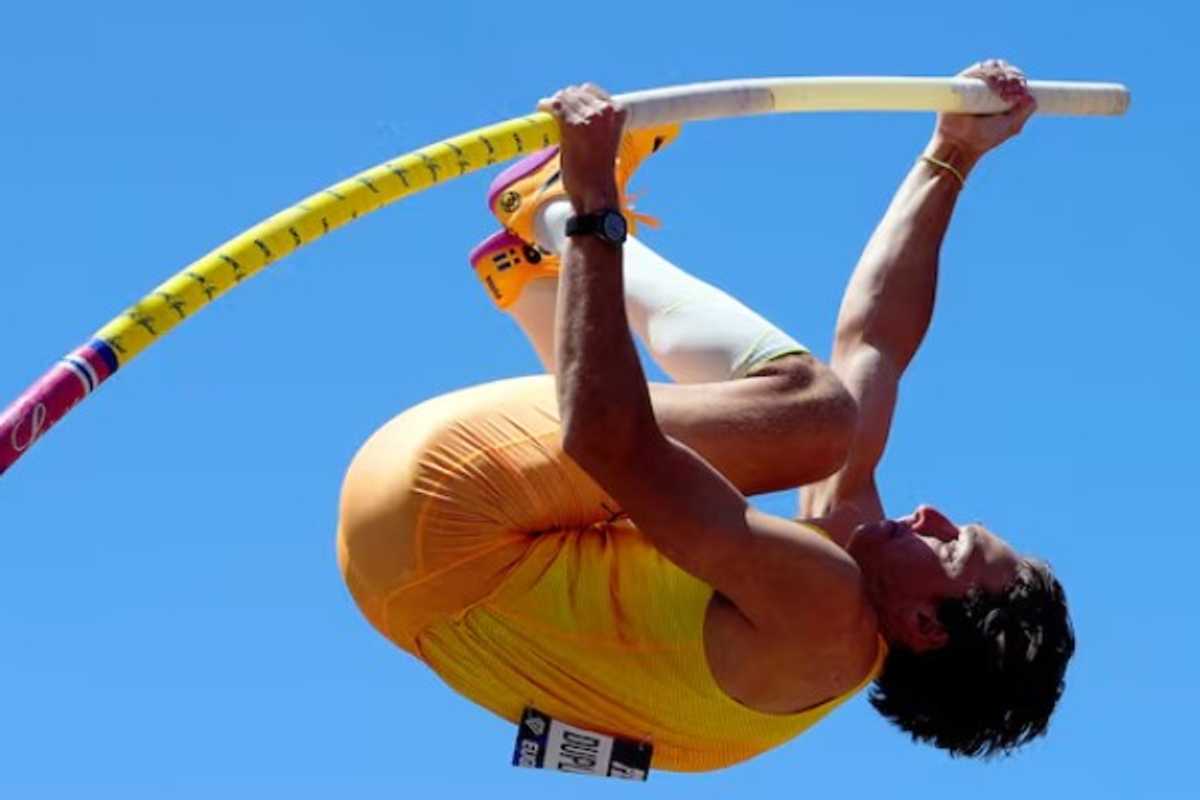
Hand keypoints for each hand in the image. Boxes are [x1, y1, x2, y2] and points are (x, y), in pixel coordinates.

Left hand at [538, 83, 626, 211]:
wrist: (596, 191)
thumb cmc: (600, 171)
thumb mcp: (608, 141)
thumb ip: (600, 126)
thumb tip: (582, 115)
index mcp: (619, 112)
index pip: (591, 91)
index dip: (576, 97)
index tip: (568, 105)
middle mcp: (606, 110)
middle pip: (576, 92)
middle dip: (564, 100)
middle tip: (555, 110)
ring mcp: (590, 116)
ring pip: (564, 97)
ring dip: (554, 103)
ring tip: (547, 109)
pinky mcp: (573, 124)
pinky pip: (554, 105)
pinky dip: (546, 105)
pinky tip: (542, 109)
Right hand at [934, 59, 1036, 158]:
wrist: (960, 143)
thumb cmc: (984, 138)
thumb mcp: (1011, 126)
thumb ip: (1024, 112)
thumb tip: (1031, 96)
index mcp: (1001, 95)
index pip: (1014, 76)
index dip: (1019, 77)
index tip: (1021, 87)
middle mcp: (988, 88)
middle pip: (1004, 68)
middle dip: (1011, 75)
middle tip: (1010, 88)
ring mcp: (974, 84)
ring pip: (991, 66)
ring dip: (1000, 73)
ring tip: (999, 89)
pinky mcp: (961, 83)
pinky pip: (975, 69)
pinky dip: (986, 71)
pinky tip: (991, 83)